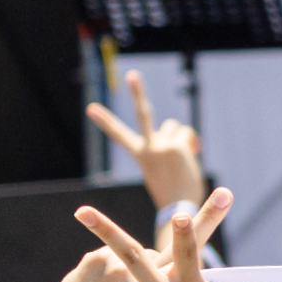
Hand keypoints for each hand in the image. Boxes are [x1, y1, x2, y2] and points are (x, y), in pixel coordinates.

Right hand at [86, 71, 204, 209]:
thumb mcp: (167, 166)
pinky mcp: (177, 145)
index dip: (105, 121)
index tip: (91, 108)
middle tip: (132, 75)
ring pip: (173, 127)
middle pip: (143, 114)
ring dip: (178, 137)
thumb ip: (170, 145)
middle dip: (136, 92)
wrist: (181, 207)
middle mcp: (149, 146)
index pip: (120, 135)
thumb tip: (182, 132)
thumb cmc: (174, 190)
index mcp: (141, 155)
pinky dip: (189, 142)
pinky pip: (185, 133)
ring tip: (179, 159)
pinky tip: (190, 156)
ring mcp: (162, 144)